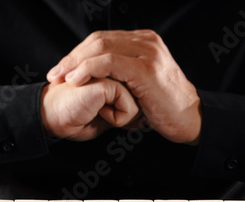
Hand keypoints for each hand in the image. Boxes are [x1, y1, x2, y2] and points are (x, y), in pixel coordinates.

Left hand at [47, 30, 201, 145]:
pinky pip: (109, 62)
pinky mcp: (145, 68)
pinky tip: (75, 79)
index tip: (62, 70)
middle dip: (72, 57)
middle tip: (55, 74)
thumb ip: (124, 73)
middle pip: (98, 40)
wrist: (189, 120)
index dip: (78, 53)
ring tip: (61, 77)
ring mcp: (147, 52)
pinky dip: (88, 69)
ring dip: (75, 63)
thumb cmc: (164, 108)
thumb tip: (98, 77)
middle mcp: (146, 41)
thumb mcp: (143, 84)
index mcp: (144, 42)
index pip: (103, 39)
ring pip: (101, 47)